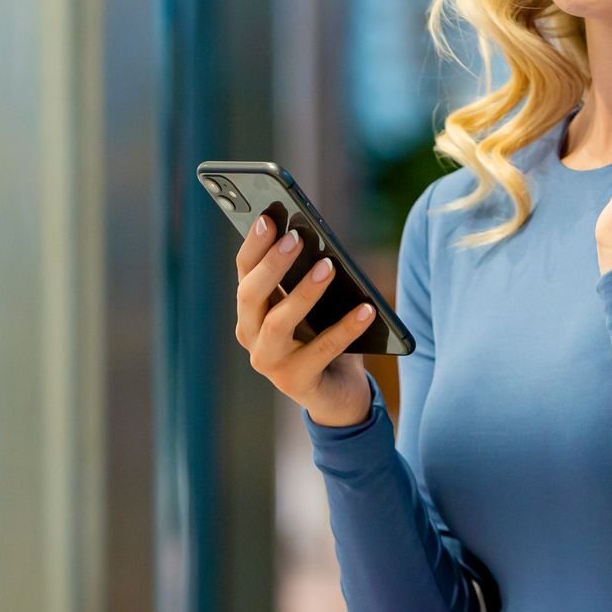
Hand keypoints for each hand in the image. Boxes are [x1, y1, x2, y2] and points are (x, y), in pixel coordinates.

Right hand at [234, 215, 378, 427]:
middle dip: (271, 264)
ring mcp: (270, 363)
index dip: (254, 244)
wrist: (338, 393)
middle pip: (250, 295)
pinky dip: (346, 328)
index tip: (270, 218)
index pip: (244, 271)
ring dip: (303, 293)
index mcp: (250, 310)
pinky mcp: (296, 383)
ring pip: (278, 323)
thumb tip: (319, 240)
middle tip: (296, 238)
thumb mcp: (312, 304)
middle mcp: (250, 336)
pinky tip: (367, 309)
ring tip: (328, 267)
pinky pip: (323, 350)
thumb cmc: (323, 335)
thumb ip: (306, 276)